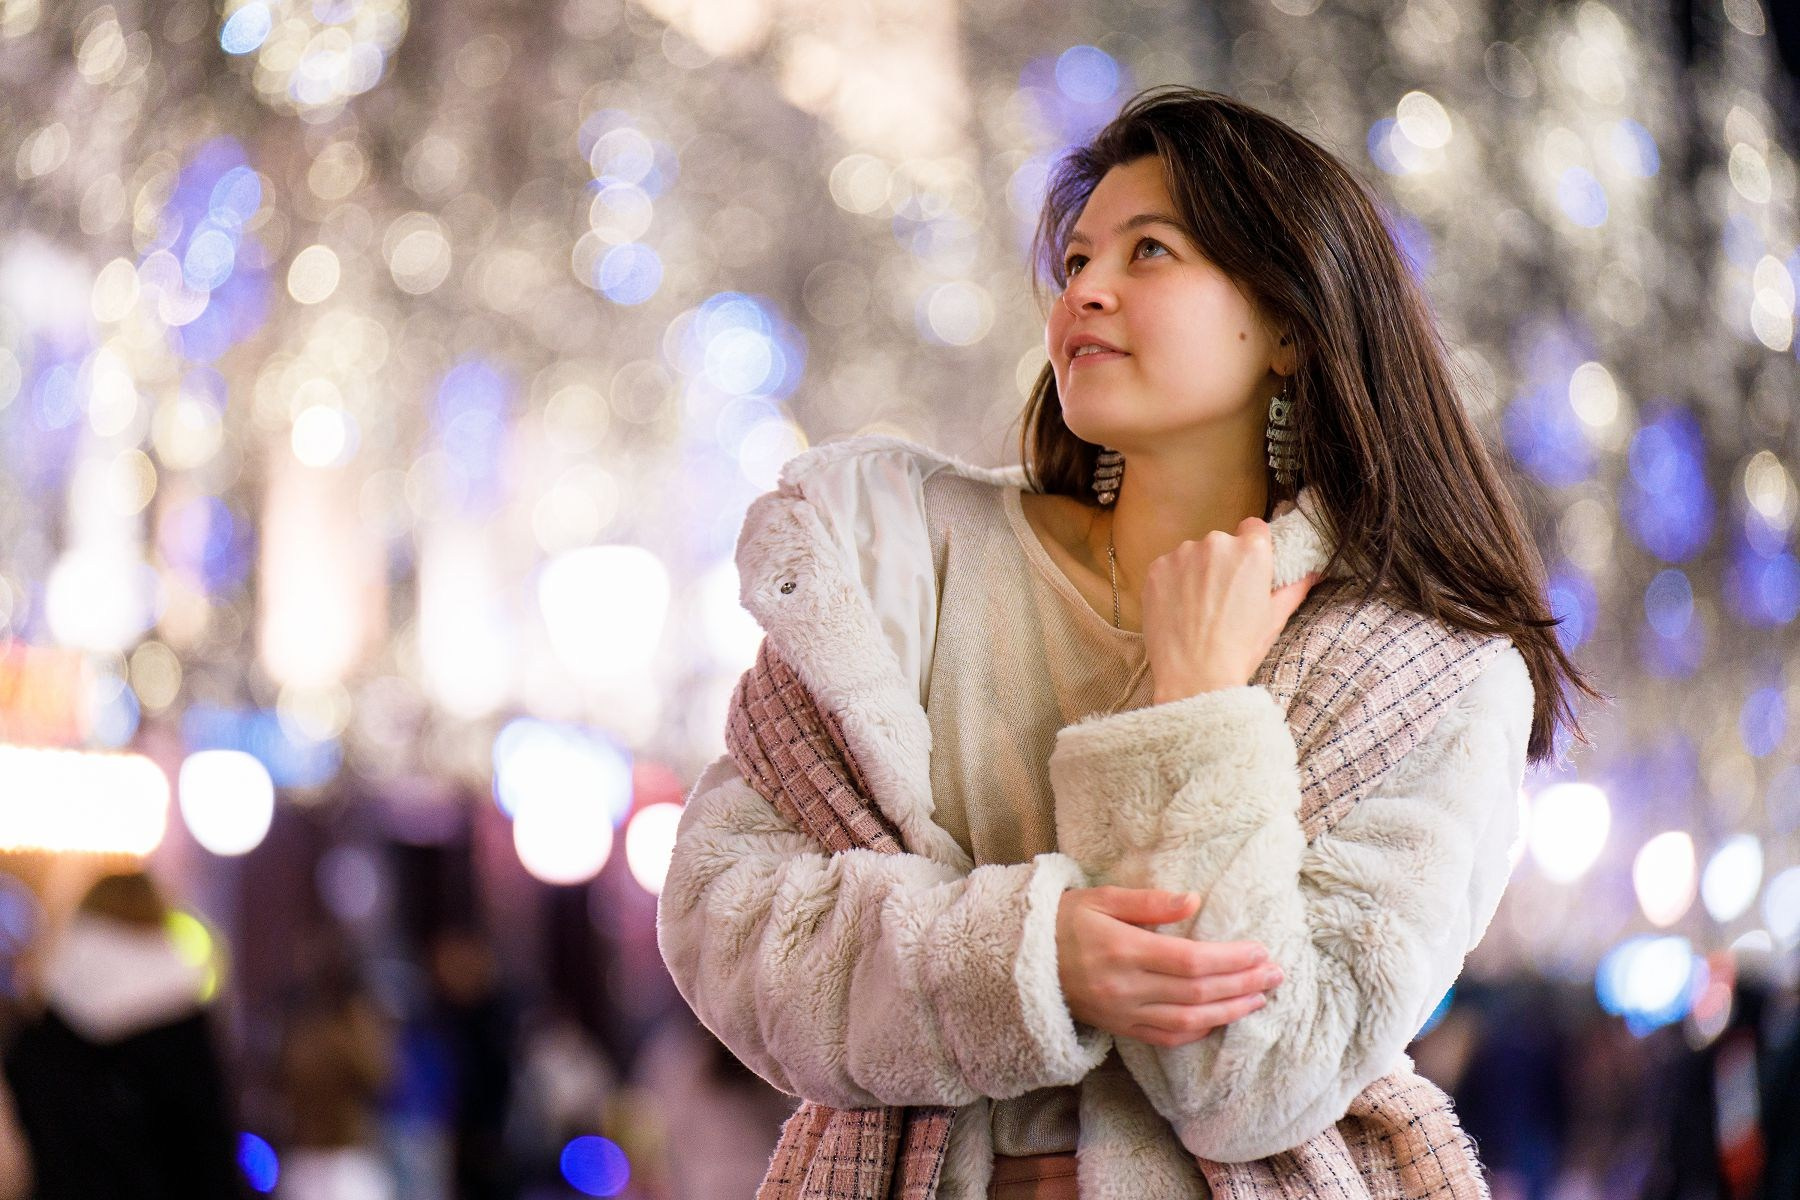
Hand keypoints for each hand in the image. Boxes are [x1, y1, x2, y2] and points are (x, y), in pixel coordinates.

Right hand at [1055, 886, 1282, 1048]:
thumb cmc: (1062, 921)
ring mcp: (1124, 1013)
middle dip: (1242, 983)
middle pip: (1197, 991)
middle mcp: (1126, 987)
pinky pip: (1167, 1036)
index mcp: (1122, 950)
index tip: (1260, 951)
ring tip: (1261, 997)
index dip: (1230, 959)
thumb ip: (1148, 902)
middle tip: (1276, 974)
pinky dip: (1199, 1030)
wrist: (1021, 964)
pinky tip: (1221, 1018)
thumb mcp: (1100, 898)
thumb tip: (1194, 900)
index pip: (1190, 960)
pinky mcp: (1120, 1029)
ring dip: (1230, 1010)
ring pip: (1189, 1019)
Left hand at [1142, 516, 1319, 702]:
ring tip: (1198, 608)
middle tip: (1222, 598)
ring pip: (1192, 555)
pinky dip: (1172, 583)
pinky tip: (1178, 610)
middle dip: (1222, 563)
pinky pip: (1168, 568)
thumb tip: (1312, 572)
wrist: (1195, 675)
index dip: (1253, 547)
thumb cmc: (1239, 648)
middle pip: (1222, 543)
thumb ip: (1295, 587)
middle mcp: (1216, 543)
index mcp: (1251, 551)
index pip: (1254, 528)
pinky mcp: (1156, 568)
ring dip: (1195, 572)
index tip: (1247, 568)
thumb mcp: (1275, 617)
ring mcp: (1182, 554)